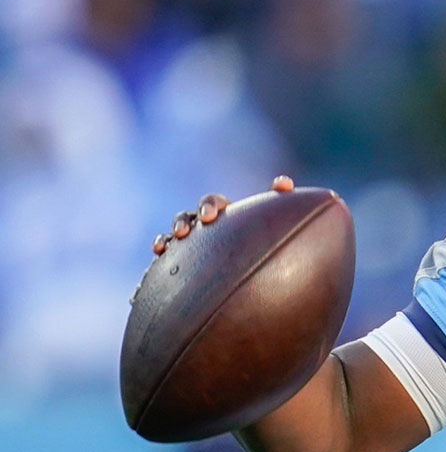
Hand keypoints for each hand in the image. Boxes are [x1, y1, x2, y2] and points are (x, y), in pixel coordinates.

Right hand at [151, 175, 293, 254]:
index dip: (209, 206)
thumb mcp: (273, 222)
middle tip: (189, 230)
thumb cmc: (267, 240)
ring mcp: (192, 242)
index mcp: (226, 215)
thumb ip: (278, 202)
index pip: (213, 203)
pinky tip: (156, 258)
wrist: (262, 269)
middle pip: (190, 215)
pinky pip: (167, 256)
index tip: (209, 216)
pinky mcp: (182, 260)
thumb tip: (283, 182)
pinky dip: (159, 255)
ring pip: (175, 234)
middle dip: (186, 220)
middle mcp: (206, 226)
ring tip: (169, 242)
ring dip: (170, 235)